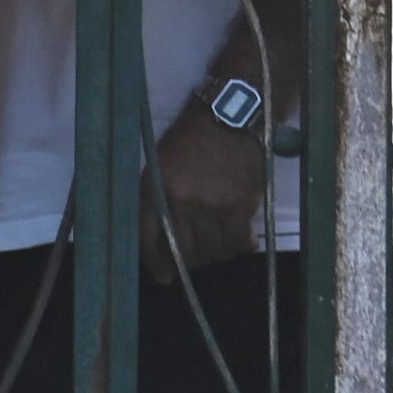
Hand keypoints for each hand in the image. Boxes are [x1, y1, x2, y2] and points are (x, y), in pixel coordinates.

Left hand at [146, 91, 271, 276]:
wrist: (230, 115)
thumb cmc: (193, 138)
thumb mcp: (162, 163)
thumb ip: (157, 200)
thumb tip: (162, 245)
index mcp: (155, 187)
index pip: (149, 239)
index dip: (156, 263)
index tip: (164, 277)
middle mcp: (180, 200)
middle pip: (184, 251)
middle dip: (191, 261)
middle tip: (199, 257)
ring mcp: (210, 205)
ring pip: (212, 251)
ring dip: (216, 254)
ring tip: (221, 243)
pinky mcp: (239, 205)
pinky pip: (237, 243)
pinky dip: (240, 247)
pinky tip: (243, 240)